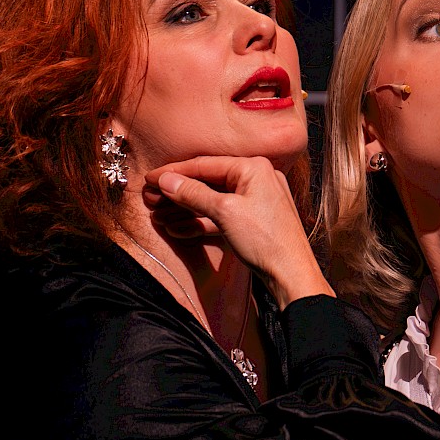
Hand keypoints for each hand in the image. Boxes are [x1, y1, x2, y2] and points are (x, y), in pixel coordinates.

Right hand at [143, 157, 332, 308]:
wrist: (291, 274)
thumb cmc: (264, 238)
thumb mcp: (224, 212)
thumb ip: (193, 194)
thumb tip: (166, 180)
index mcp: (253, 168)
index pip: (205, 164)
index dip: (174, 172)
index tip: (149, 178)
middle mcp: (256, 179)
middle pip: (207, 182)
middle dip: (177, 193)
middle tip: (149, 199)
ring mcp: (255, 200)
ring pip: (212, 201)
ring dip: (184, 209)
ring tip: (157, 216)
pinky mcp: (253, 221)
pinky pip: (221, 216)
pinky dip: (201, 222)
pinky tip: (177, 229)